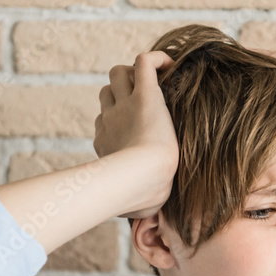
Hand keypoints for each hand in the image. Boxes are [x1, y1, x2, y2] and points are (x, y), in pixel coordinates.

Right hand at [95, 51, 179, 217]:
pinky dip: (156, 59)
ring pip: (118, 73)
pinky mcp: (146, 94)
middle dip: (120, 93)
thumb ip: (140, 205)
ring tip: (155, 84)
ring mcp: (126, 105)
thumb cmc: (141, 196)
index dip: (118, 121)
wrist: (145, 177)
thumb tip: (145, 216)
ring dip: (132, 75)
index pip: (105, 122)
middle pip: (106, 93)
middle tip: (144, 103)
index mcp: (105, 143)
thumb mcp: (136, 205)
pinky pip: (144, 62)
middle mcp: (109, 120)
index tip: (137, 131)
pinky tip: (171, 64)